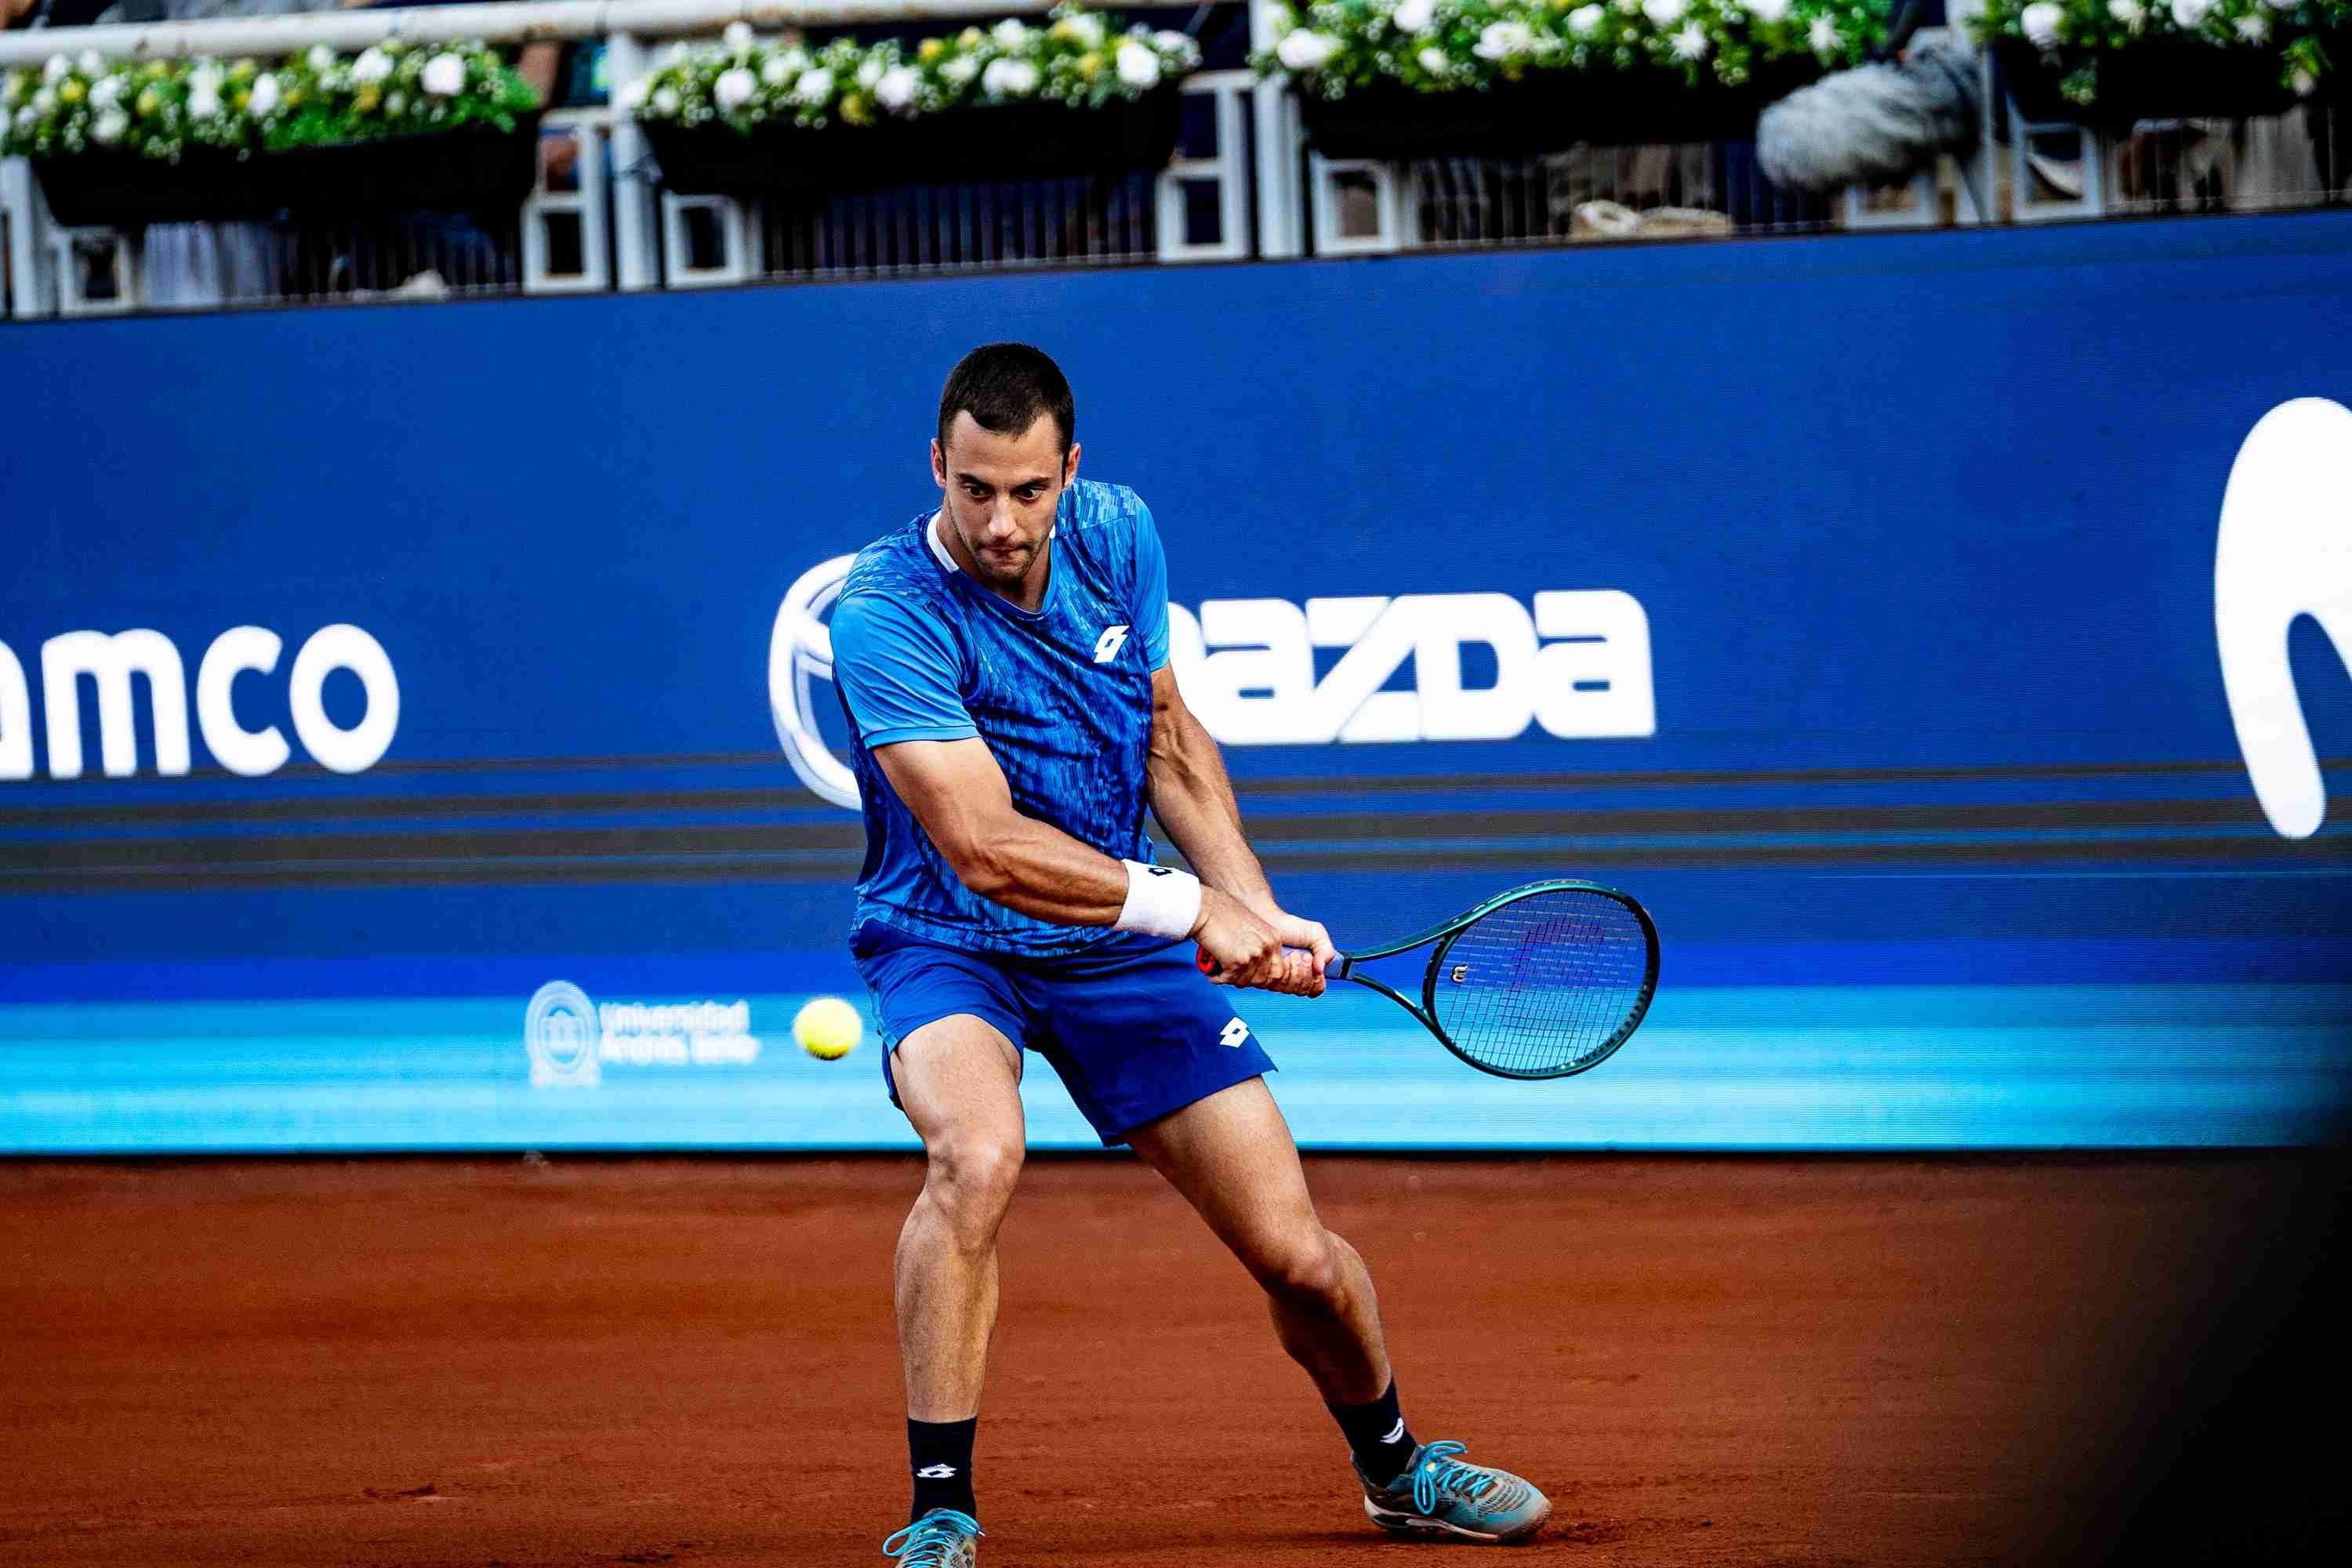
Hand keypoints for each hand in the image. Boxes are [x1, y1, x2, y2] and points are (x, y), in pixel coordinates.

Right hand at [1190, 888, 1324, 996]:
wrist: (1206, 908)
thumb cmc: (1222, 914)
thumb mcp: (1250, 928)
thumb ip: (1257, 945)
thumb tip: (1252, 968)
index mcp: (1274, 938)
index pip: (1276, 970)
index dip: (1260, 976)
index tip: (1247, 975)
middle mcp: (1267, 947)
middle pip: (1261, 980)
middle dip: (1245, 979)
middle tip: (1231, 974)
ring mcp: (1253, 955)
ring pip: (1244, 982)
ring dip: (1230, 979)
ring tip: (1219, 971)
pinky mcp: (1237, 961)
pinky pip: (1228, 980)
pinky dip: (1217, 978)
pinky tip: (1212, 972)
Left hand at [1252, 902, 1336, 986]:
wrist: (1269, 921)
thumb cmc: (1291, 927)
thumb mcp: (1317, 935)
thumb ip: (1327, 952)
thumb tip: (1320, 971)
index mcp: (1309, 971)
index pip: (1317, 988)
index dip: (1317, 980)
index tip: (1314, 965)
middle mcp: (1294, 978)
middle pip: (1305, 990)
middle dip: (1305, 970)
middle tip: (1303, 955)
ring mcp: (1280, 980)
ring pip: (1292, 989)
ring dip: (1295, 969)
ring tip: (1292, 954)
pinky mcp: (1267, 978)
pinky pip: (1278, 985)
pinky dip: (1283, 969)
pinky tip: (1282, 958)